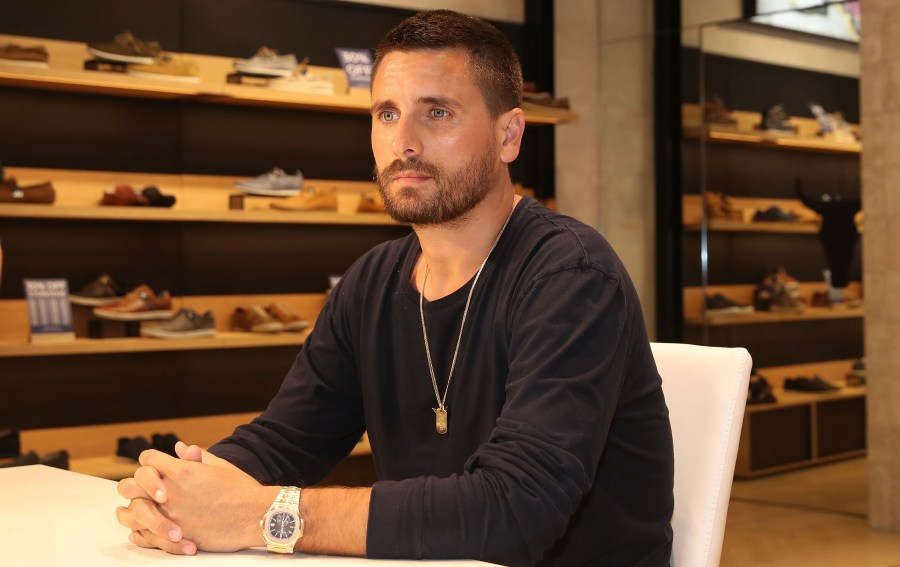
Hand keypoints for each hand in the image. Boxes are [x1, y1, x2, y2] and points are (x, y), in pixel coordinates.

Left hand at [117, 441, 268, 553]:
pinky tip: (140, 532)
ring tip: (137, 513)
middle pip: (130, 484)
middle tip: (141, 491)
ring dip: (131, 511)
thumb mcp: (220, 466)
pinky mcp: (175, 536)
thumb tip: (180, 448)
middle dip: (133, 486)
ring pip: (131, 513)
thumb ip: (196, 457)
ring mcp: (171, 515)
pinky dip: (139, 534)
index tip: (154, 468)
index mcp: (182, 470)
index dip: (150, 462)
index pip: (148, 459)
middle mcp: (171, 491)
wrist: (256, 515)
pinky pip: (143, 536)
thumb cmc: (242, 490)